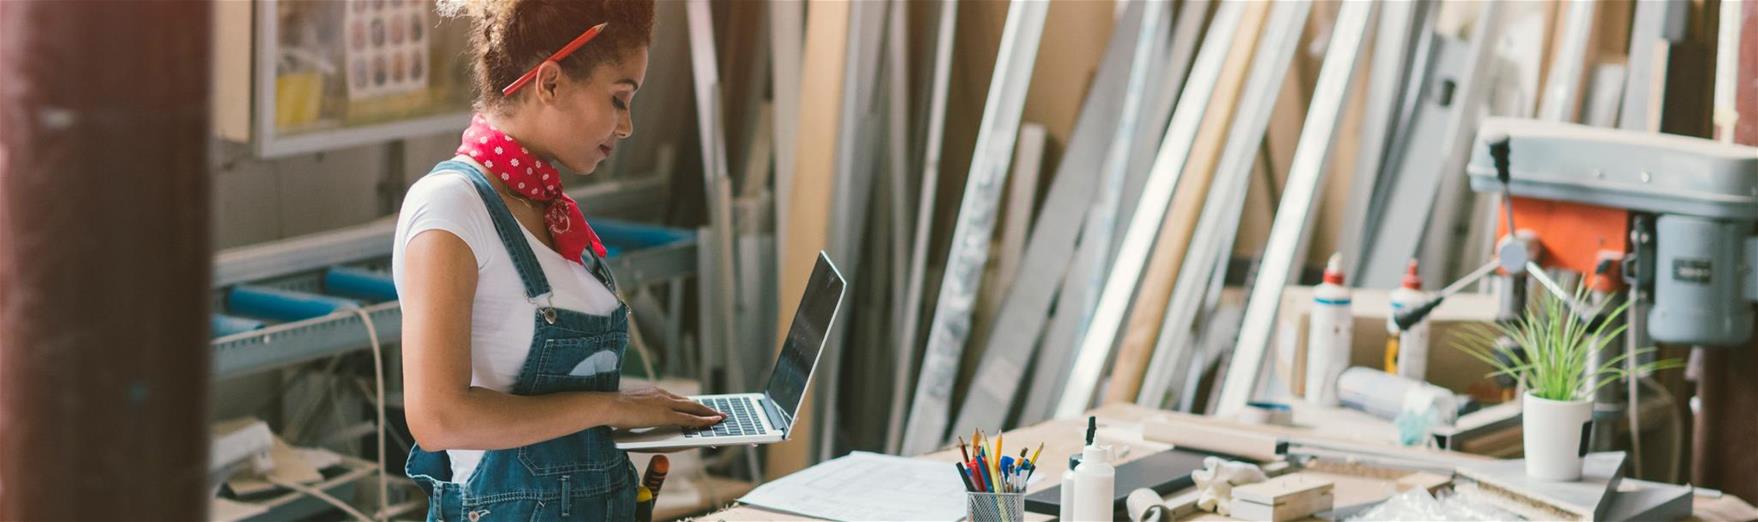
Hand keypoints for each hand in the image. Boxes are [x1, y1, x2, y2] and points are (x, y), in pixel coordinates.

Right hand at [606, 386, 723, 429]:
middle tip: (716, 411)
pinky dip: (703, 420)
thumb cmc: (612, 409)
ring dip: (707, 413)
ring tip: (719, 417)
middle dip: (703, 407)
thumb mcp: (628, 407)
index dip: (687, 403)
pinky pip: (689, 418)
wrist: (608, 405)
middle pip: (688, 401)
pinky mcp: (666, 414)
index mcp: (653, 392)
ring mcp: (665, 403)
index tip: (696, 406)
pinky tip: (712, 422)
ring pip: (692, 407)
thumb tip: (637, 416)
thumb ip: (638, 410)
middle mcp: (662, 394)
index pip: (675, 399)